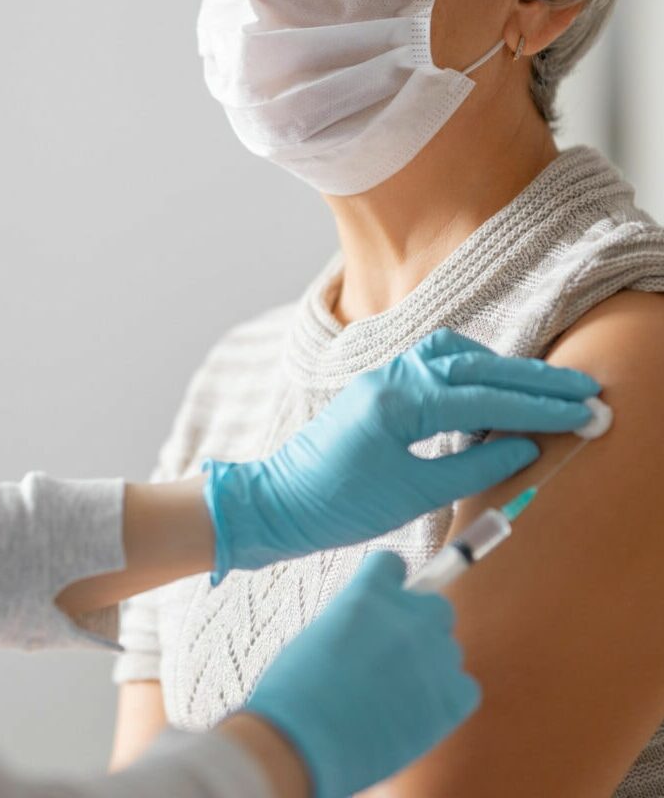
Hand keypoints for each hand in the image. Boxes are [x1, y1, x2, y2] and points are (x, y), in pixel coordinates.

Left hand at [204, 327, 598, 579]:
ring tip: (539, 389)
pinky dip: (468, 371)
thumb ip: (471, 469)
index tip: (580, 411)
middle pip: (477, 367)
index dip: (538, 407)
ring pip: (454, 355)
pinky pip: (433, 364)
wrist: (277, 502)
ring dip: (499, 369)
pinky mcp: (379, 388)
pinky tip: (486, 391)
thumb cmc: (337, 504)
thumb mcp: (411, 496)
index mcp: (400, 401)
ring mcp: (384, 377)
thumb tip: (522, 447)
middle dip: (533, 379)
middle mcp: (393, 377)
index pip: (485, 397)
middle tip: (581, 390)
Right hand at [244, 551, 478, 797]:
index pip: (394, 564)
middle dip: (420, 627)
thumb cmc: (297, 690)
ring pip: (448, 650)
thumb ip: (358, 620)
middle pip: (437, 607)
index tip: (382, 606)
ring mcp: (434, 654)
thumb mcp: (321, 632)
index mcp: (370, 590)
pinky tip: (416, 716)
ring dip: (429, 667)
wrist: (305, 741)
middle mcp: (410, 614)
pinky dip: (446, 701)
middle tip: (393, 658)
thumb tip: (373, 632)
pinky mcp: (452, 697)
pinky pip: (464, 689)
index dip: (388, 586)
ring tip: (396, 698)